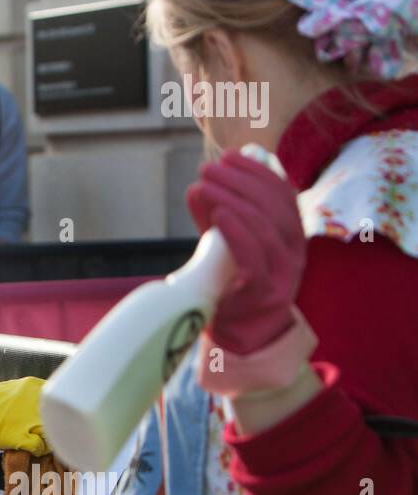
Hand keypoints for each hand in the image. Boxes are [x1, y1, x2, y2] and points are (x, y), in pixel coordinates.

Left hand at [185, 149, 304, 354]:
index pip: (283, 194)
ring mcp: (283, 274)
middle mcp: (295, 253)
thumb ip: (216, 217)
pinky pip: (254, 256)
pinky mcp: (265, 293)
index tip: (230, 156)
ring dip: (232, 199)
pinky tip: (218, 213)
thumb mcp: (226, 244)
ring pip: (264, 227)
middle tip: (209, 169)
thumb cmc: (232, 285)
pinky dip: (237, 230)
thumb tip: (199, 186)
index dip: (258, 171)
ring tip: (206, 184)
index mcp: (291, 236)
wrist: (239, 338)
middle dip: (240, 181)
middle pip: (273, 207)